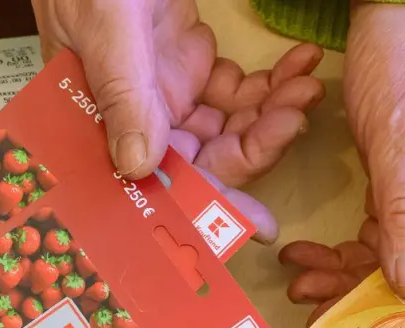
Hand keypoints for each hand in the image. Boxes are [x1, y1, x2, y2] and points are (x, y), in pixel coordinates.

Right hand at [34, 0, 322, 182]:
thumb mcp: (104, 25)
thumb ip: (123, 92)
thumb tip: (139, 166)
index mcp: (100, 116)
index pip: (156, 177)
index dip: (205, 205)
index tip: (255, 225)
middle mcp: (135, 113)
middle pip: (203, 157)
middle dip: (256, 146)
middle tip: (297, 118)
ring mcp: (164, 88)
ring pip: (228, 126)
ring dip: (271, 114)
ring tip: (304, 86)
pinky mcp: (187, 60)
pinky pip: (236, 91)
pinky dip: (269, 84)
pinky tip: (296, 66)